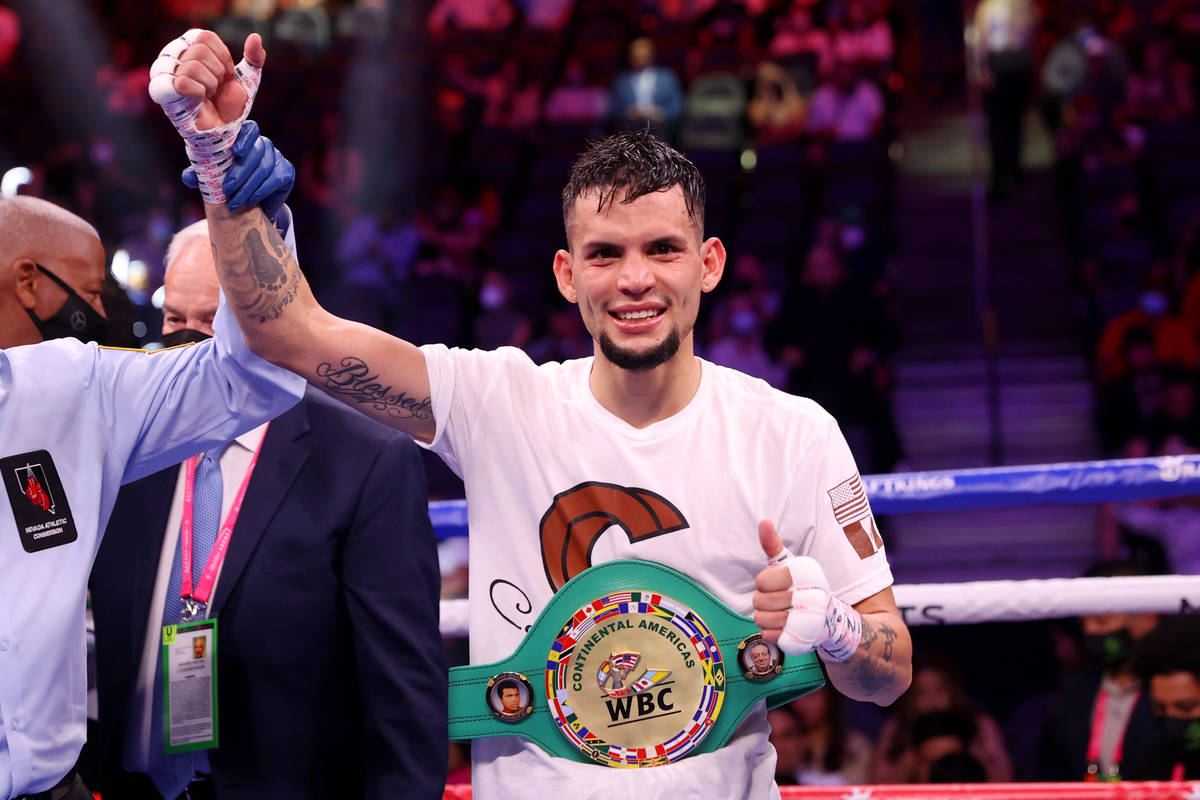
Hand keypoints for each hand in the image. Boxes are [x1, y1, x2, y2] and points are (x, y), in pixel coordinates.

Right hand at [170, 31, 265, 130]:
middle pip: (199, 49)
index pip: (206, 36)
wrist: (226, 129)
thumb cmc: (230, 104)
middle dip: (217, 72)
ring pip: (192, 66)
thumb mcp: (247, 79)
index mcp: (194, 50)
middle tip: (216, 87)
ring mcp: (169, 75)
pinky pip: (182, 82)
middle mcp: (177, 58)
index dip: (222, 56)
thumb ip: (254, 58)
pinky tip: (200, 99)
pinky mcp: (166, 93)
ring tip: (209, 94)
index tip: (226, 73)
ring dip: (210, 85)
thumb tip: (256, 36)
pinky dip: (199, 92)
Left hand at [182, 120, 294, 219]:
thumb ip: (199, 175)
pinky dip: (262, 191)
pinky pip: (276, 178)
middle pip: (257, 151)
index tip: (236, 152)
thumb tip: (188, 177)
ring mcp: (277, 157)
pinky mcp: (287, 172)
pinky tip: (251, 200)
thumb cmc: (229, 183)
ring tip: (235, 202)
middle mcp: (263, 144)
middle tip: (227, 190)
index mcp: (244, 138)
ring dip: (248, 187)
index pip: (250, 129)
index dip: (245, 138)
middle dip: (240, 173)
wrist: (251, 204)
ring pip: (265, 167)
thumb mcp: (211, 178)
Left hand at [753, 520, 861, 660]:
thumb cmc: (801, 587)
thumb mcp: (789, 564)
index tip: (773, 583)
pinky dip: (770, 632)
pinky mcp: (801, 640)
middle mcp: (812, 598)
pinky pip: (768, 636)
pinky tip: (783, 626)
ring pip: (761, 619)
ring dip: (765, 617)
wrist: (826, 619)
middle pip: (759, 601)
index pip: (763, 580)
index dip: (763, 582)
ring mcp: (808, 621)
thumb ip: (774, 544)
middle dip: (762, 601)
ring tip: (779, 612)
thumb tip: (763, 521)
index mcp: (807, 575)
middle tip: (777, 600)